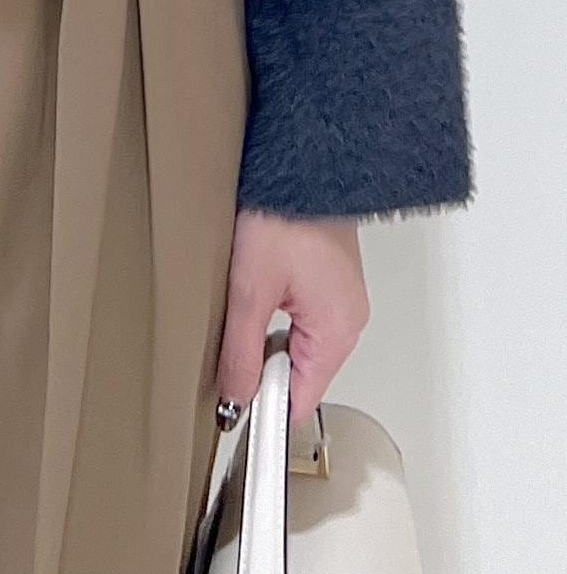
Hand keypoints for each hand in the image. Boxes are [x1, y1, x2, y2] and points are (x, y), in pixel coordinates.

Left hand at [215, 209, 369, 430]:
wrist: (299, 160)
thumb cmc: (284, 214)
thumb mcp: (250, 288)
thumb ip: (242, 350)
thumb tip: (236, 396)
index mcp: (337, 330)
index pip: (302, 398)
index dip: (265, 409)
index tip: (232, 412)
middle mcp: (347, 318)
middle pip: (300, 372)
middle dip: (262, 368)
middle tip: (227, 349)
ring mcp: (339, 296)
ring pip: (297, 342)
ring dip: (265, 336)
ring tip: (239, 311)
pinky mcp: (327, 276)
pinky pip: (300, 315)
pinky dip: (275, 313)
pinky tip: (252, 292)